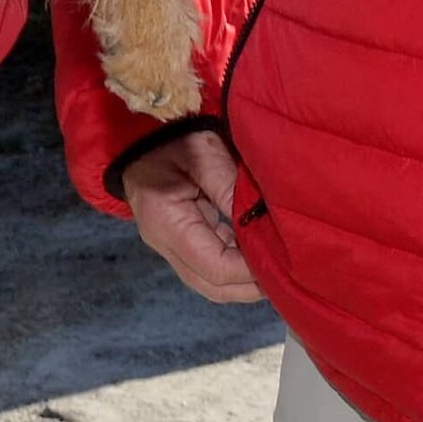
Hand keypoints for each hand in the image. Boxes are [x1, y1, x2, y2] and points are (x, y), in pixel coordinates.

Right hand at [121, 129, 261, 303]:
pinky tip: (256, 255)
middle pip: (211, 285)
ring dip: (242, 281)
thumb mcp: (205, 155)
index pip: (213, 266)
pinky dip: (234, 265)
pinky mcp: (180, 241)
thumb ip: (230, 190)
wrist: (139, 135)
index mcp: (168, 225)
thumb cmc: (174, 140)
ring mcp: (171, 246)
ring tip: (274, 268)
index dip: (247, 271)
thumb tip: (260, 222)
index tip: (278, 261)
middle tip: (284, 274)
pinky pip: (209, 265)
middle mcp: (166, 244)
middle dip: (248, 286)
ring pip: (210, 281)